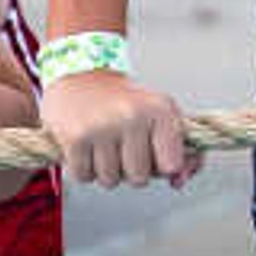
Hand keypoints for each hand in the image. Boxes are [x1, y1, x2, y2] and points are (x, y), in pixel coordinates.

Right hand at [44, 65, 197, 188]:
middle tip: (121, 146)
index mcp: (160, 109)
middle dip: (128, 170)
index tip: (152, 152)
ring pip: (110, 181)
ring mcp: (103, 127)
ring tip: (101, 145)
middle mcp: (133, 116)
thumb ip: (179, 151)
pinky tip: (85, 147)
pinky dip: (82, 168)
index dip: (160, 166)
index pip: (171, 166)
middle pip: (139, 179)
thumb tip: (179, 181)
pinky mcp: (76, 138)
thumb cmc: (122, 102)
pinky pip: (84, 176)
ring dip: (104, 170)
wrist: (79, 75)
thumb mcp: (159, 116)